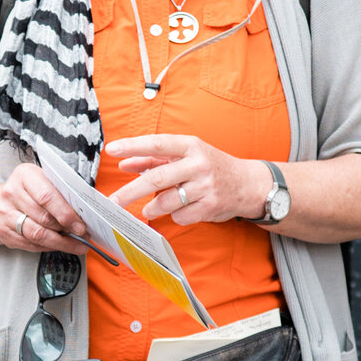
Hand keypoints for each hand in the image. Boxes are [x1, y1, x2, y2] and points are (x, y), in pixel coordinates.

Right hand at [0, 162, 87, 252]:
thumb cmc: (29, 190)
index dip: (66, 213)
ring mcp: (5, 213)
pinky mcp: (4, 231)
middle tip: (82, 235)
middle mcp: (12, 193)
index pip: (47, 196)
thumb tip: (82, 214)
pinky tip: (59, 245)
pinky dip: (49, 247)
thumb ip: (61, 193)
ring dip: (60, 242)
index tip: (80, 225)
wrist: (3, 199)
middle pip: (44, 218)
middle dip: (67, 230)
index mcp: (25, 176)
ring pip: (37, 234)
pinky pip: (30, 244)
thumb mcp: (44, 181)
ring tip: (75, 244)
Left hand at [106, 134, 268, 228]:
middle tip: (114, 201)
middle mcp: (198, 164)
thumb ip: (154, 160)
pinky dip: (174, 216)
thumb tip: (125, 164)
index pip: (157, 144)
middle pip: (157, 178)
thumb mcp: (185, 156)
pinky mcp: (210, 206)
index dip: (133, 146)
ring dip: (152, 208)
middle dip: (131, 191)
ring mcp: (205, 186)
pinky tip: (182, 209)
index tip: (112, 150)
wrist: (248, 184)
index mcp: (190, 146)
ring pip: (166, 202)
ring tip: (149, 209)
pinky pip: (180, 216)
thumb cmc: (210, 167)